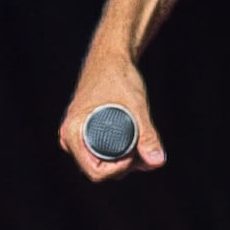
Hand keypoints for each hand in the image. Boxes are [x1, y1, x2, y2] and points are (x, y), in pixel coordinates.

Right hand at [59, 53, 163, 182]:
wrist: (110, 57)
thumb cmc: (118, 76)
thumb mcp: (136, 106)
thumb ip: (147, 135)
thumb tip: (157, 162)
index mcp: (73, 133)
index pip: (95, 172)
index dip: (120, 169)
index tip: (137, 152)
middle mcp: (71, 139)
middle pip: (100, 170)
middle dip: (126, 164)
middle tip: (144, 145)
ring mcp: (78, 137)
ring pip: (104, 163)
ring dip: (126, 159)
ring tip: (142, 139)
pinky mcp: (87, 134)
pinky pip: (103, 154)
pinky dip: (122, 152)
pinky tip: (138, 140)